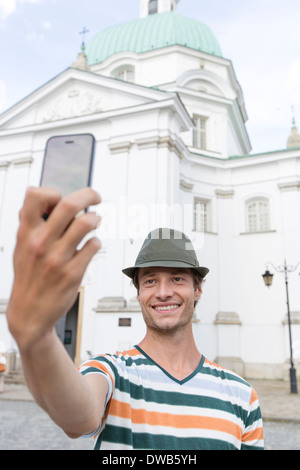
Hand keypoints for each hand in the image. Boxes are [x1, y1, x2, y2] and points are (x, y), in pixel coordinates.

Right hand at [6, 186, 100, 351]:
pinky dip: (95, 241)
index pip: (35, 196)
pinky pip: (93, 246)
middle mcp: (41, 244)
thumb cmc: (28, 277)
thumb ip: (29, 223)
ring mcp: (58, 258)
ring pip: (86, 223)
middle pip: (69, 205)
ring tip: (95, 221)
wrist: (29, 314)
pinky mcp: (73, 273)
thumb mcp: (20, 248)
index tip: (61, 197)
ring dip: (95, 218)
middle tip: (96, 196)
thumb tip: (39, 196)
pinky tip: (90, 246)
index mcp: (26, 233)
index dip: (53, 191)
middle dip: (89, 194)